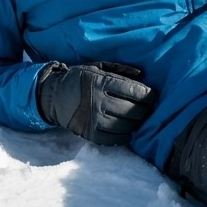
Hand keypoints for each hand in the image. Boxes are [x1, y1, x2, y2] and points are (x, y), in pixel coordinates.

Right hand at [36, 62, 156, 145]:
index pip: (132, 91)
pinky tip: (129, 132)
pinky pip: (112, 140)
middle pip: (131, 110)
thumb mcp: (96, 67)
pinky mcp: (88, 133)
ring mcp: (91, 119)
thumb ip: (120, 69)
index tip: (153, 96)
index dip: (148, 95)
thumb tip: (143, 74)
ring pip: (124, 126)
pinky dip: (124, 137)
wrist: (53, 96)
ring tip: (139, 119)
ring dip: (137, 124)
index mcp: (99, 82)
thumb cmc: (79, 79)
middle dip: (145, 110)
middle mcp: (96, 101)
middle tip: (149, 109)